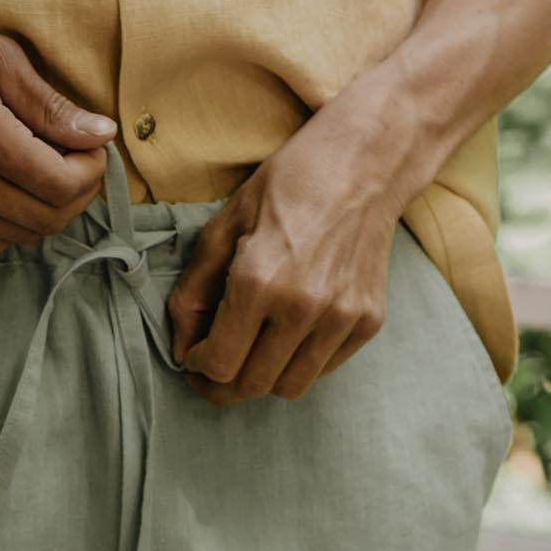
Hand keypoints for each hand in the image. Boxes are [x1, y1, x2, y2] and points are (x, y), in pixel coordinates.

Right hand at [0, 0, 115, 249]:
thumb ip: (48, 103)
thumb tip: (100, 133)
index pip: (60, 185)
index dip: (91, 170)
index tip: (91, 144)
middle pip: (46, 219)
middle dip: (77, 193)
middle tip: (78, 158)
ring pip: (20, 235)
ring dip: (47, 208)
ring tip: (45, 166)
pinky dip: (14, 218)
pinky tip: (11, 181)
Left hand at [167, 107, 403, 403]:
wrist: (366, 163)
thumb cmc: (289, 184)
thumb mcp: (225, 225)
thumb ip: (195, 291)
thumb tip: (182, 347)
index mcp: (258, 281)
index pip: (220, 363)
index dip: (198, 368)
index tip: (194, 357)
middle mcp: (302, 307)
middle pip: (252, 385)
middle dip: (223, 384)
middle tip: (212, 367)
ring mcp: (341, 318)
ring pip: (289, 387)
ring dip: (262, 378)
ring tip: (251, 352)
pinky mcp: (368, 321)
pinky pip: (323, 369)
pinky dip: (299, 363)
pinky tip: (288, 334)